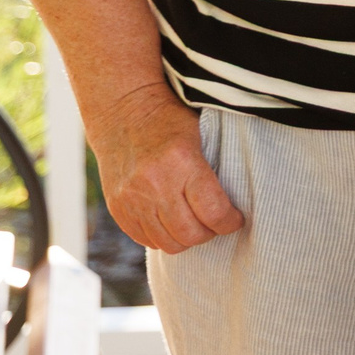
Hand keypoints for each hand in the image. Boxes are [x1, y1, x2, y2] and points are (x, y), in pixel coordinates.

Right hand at [89, 82, 243, 252]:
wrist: (122, 111)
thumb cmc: (169, 120)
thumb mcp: (200, 133)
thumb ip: (214, 167)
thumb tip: (236, 202)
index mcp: (181, 160)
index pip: (214, 211)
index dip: (230, 222)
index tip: (236, 219)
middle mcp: (154, 183)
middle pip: (190, 234)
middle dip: (210, 233)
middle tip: (216, 222)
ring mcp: (132, 198)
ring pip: (167, 244)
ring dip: (186, 239)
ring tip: (194, 223)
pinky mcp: (117, 208)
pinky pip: (145, 240)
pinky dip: (162, 237)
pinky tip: (171, 222)